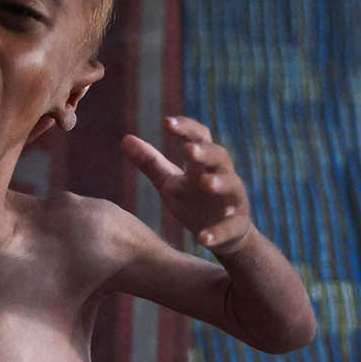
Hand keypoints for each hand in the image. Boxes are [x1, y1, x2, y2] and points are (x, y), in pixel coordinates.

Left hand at [121, 116, 252, 253]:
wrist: (223, 236)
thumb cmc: (194, 202)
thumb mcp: (170, 182)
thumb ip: (150, 162)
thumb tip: (124, 138)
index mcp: (203, 164)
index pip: (200, 138)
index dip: (186, 128)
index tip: (166, 122)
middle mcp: (222, 177)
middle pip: (219, 157)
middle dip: (205, 153)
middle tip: (189, 150)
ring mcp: (232, 201)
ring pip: (232, 187)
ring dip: (219, 183)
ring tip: (206, 183)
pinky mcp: (236, 226)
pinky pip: (229, 228)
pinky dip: (217, 232)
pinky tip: (202, 239)